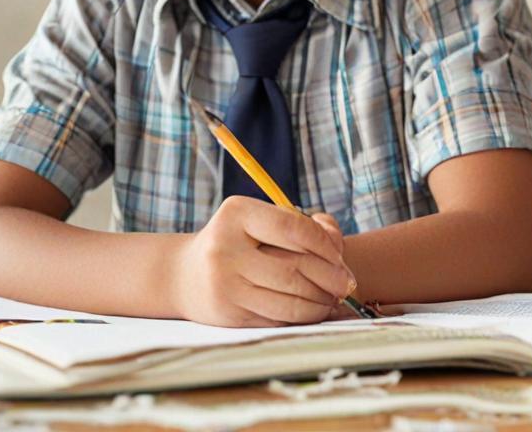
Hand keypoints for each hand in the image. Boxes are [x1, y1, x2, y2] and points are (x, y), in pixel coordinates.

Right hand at [170, 196, 356, 326]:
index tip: (341, 256)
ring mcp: (224, 283)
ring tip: (334, 299)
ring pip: (289, 299)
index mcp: (237, 214)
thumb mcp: (263, 222)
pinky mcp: (228, 313)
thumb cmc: (239, 242)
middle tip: (347, 284)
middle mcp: (225, 248)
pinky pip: (277, 317)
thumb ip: (306, 225)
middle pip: (294, 269)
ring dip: (320, 303)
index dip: (326, 245)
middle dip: (330, 279)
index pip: (294, 228)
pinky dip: (302, 316)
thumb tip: (337, 244)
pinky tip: (314, 311)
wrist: (184, 275)